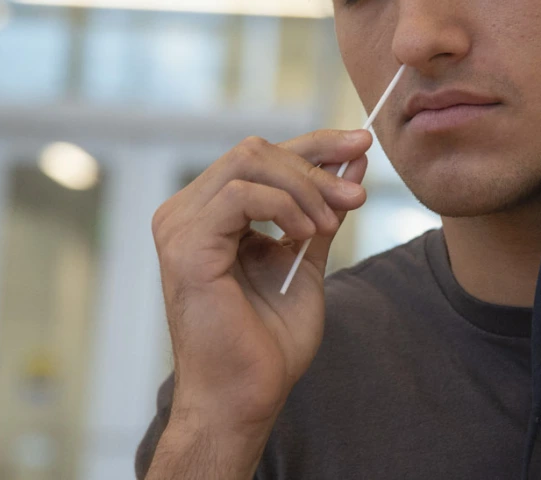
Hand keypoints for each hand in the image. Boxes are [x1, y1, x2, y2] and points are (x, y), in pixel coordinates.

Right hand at [151, 129, 371, 434]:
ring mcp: (179, 226)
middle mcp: (186, 212)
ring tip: (331, 223)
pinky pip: (241, 195)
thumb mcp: (305, 260)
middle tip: (356, 195)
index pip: (260, 157)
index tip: (361, 143)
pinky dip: (284, 206)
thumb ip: (322, 211)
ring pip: (249, 161)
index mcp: (209, 214)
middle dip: (316, 163)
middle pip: (255, 149)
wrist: (245, 397)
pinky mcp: (186, 245)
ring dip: (305, 187)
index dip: (314, 144)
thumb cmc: (268, 342)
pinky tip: (307, 234)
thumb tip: (352, 161)